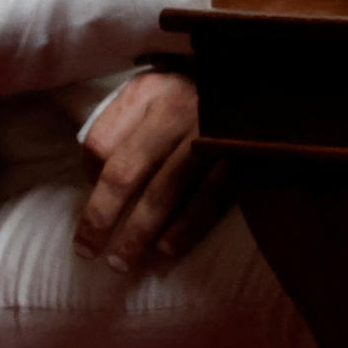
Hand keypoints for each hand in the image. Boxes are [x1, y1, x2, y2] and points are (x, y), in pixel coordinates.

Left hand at [75, 70, 226, 277]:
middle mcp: (174, 110)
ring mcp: (208, 135)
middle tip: (87, 250)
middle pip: (123, 173)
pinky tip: (165, 250)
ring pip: (162, 194)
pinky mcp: (238, 157)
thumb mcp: (156, 94)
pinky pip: (206, 201)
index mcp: (147, 92)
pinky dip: (183, 229)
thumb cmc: (194, 96)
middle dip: (100, 218)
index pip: (100, 142)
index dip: (87, 174)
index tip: (89, 192)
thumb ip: (125, 124)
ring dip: (138, 234)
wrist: (260, 86)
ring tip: (121, 262)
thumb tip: (93, 175)